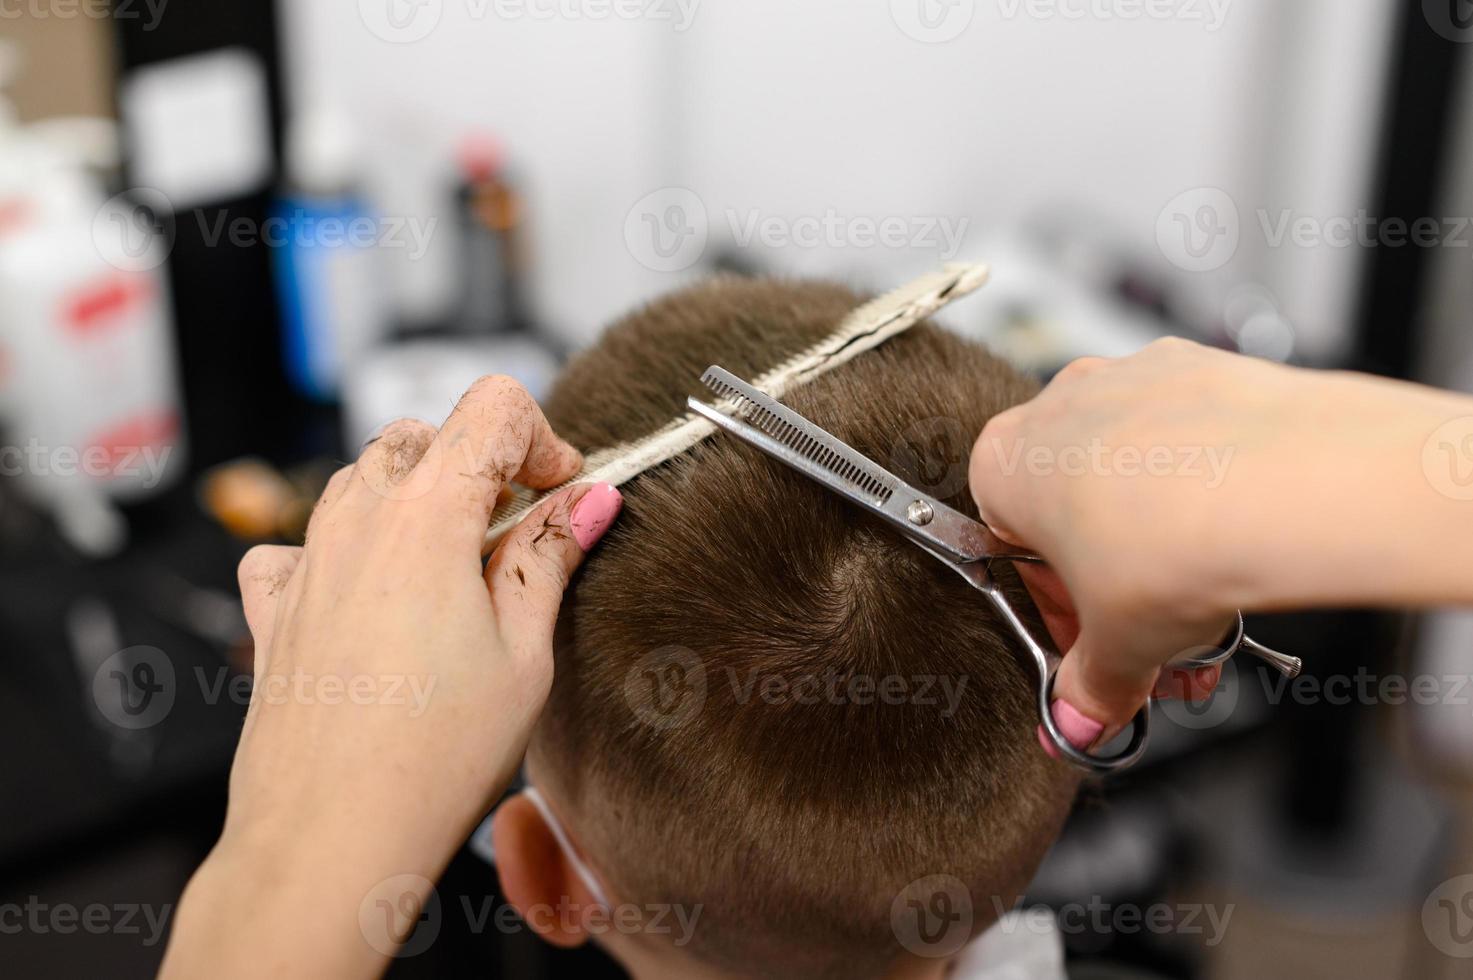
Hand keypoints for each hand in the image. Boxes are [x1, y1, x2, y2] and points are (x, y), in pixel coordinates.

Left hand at [162, 377, 622, 977]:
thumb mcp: (524, 653)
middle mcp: (356, 521)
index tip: (563, 495)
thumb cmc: (433, 757)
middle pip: (425, 436)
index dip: (543, 440)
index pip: (492, 408)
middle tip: (518, 538)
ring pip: (363, 480)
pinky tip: (371, 597)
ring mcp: (307, 561)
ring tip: (455, 576)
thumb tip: (591, 500)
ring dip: (416, 501)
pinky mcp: (275, 609)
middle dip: (481, 467)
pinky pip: (300, 543)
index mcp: (427, 515)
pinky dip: (341, 548)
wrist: (329, 838)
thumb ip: (551, 558)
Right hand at [969, 337, 1472, 745]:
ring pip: (1131, 473)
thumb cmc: (1176, 544)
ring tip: (1213, 600)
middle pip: (1076, 513)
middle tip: (1160, 638)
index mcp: (1003, 467)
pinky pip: (1189, 436)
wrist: (1288, 485)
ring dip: (1162, 539)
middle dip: (1116, 584)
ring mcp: (1129, 378)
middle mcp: (1057, 407)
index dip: (1059, 613)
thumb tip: (1080, 719)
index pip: (1013, 554)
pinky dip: (1208, 485)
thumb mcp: (1118, 646)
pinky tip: (1239, 535)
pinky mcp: (1200, 368)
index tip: (1096, 645)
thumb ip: (1090, 687)